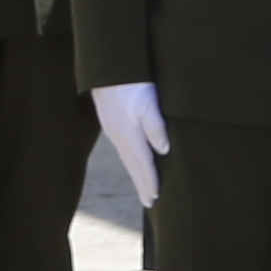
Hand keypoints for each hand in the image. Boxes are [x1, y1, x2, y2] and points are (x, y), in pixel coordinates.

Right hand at [90, 79, 166, 211]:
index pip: (143, 164)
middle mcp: (119, 137)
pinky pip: (123, 149)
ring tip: (143, 189)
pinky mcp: (112, 123)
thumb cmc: (131, 82)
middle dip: (142, 185)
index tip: (156, 199)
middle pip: (133, 166)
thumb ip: (156, 127)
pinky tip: (133, 162)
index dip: (151, 181)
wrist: (106, 66)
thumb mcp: (148, 102)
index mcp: (129, 135)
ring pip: (127, 159)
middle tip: (149, 203)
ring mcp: (114, 130)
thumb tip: (164, 150)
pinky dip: (131, 162)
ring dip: (136, 175)